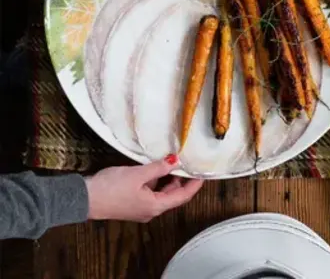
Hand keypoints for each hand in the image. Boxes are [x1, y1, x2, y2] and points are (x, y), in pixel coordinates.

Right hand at [85, 155, 203, 222]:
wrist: (84, 198)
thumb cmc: (110, 188)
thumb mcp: (138, 174)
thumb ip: (159, 168)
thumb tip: (176, 161)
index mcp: (155, 206)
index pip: (182, 197)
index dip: (194, 185)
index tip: (203, 173)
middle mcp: (150, 210)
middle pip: (173, 195)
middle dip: (181, 180)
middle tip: (188, 162)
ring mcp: (140, 207)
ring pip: (161, 193)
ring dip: (168, 179)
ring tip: (173, 161)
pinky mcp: (131, 202)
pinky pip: (150, 191)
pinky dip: (156, 180)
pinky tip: (154, 167)